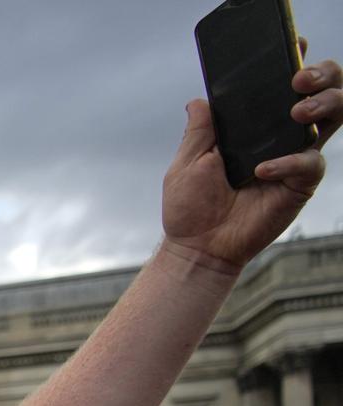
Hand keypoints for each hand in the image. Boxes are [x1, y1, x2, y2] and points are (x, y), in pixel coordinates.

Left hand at [161, 60, 339, 270]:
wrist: (197, 247)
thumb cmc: (191, 206)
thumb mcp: (188, 163)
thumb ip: (200, 131)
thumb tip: (200, 99)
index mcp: (254, 128)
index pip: (281, 89)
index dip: (295, 64)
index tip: (295, 45)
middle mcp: (281, 137)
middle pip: (322, 93)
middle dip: (323, 75)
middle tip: (300, 78)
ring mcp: (295, 158)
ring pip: (332, 118)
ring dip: (322, 105)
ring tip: (298, 111)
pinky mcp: (300, 185)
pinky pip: (309, 164)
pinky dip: (289, 162)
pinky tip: (263, 170)